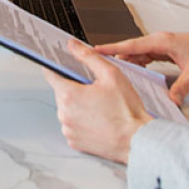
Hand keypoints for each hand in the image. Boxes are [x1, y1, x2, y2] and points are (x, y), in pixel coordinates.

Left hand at [42, 39, 150, 163]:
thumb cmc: (127, 111)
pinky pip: (73, 126)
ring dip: (78, 106)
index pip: (50, 74)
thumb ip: (88, 57)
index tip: (59, 65)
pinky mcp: (75, 142)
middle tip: (95, 90)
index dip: (55, 66)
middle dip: (75, 88)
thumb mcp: (111, 74)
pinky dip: (82, 122)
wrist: (137, 140)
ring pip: (67, 110)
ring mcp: (69, 129)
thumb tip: (73, 46)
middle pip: (61, 92)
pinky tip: (98, 121)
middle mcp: (64, 113)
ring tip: (100, 108)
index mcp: (68, 94)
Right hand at [96, 29, 188, 104]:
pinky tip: (133, 71)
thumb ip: (181, 87)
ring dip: (125, 61)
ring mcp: (161, 45)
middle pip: (130, 49)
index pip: (131, 45)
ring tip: (111, 70)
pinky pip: (145, 56)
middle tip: (96, 62)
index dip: (112, 48)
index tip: (95, 49)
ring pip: (137, 53)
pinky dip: (137, 62)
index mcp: (161, 41)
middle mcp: (158, 41)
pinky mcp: (164, 51)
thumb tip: (172, 101)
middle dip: (113, 55)